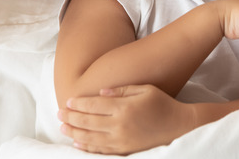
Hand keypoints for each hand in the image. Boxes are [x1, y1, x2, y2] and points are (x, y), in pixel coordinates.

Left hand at [58, 84, 194, 154]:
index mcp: (124, 107)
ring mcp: (122, 139)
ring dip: (74, 131)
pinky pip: (101, 149)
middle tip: (59, 113)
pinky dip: (86, 146)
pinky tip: (77, 142)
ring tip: (62, 127)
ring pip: (90, 137)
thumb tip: (100, 93)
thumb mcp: (145, 89)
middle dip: (71, 117)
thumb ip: (122, 90)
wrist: (179, 126)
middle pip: (88, 121)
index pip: (94, 105)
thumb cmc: (162, 104)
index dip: (79, 103)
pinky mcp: (125, 149)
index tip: (68, 101)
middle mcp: (120, 124)